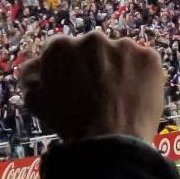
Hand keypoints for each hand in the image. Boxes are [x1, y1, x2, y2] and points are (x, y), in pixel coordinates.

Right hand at [18, 30, 164, 143]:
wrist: (110, 139)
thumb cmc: (69, 123)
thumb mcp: (35, 101)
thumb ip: (30, 76)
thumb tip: (32, 65)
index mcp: (60, 46)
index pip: (64, 51)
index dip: (70, 70)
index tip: (77, 86)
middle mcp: (92, 39)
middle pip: (94, 50)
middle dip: (95, 67)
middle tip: (99, 94)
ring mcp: (124, 46)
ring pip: (120, 56)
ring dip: (119, 70)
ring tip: (119, 97)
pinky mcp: (149, 57)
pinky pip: (144, 64)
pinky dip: (142, 77)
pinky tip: (135, 96)